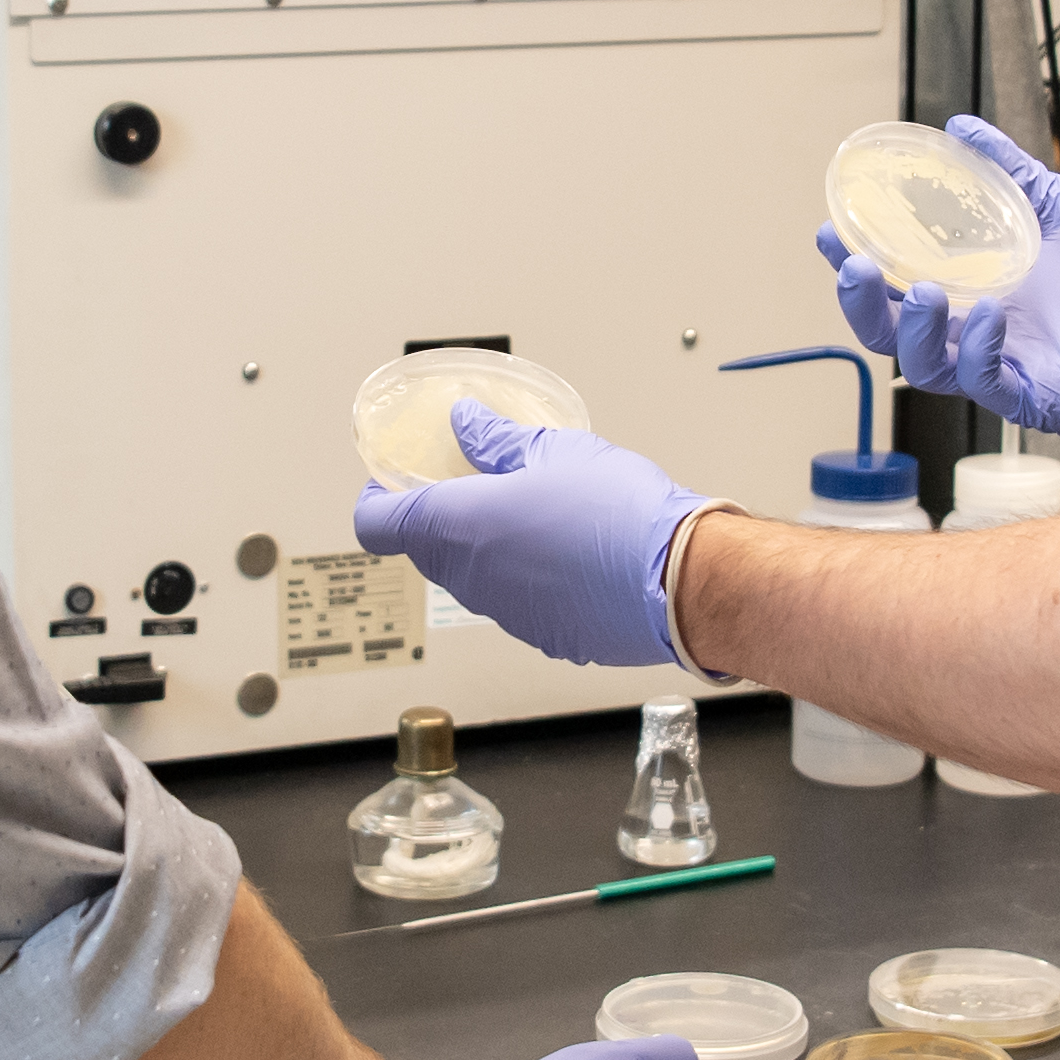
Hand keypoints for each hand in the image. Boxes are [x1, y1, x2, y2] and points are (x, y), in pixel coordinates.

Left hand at [351, 402, 716, 668]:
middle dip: (439, 516)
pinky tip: (568, 553)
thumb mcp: (554, 451)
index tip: (391, 480)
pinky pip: (516, 602)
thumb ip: (496, 440)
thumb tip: (465, 423)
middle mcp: (470, 579)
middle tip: (472, 482)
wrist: (683, 579)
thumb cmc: (619, 513)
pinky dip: (527, 577)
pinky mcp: (543, 636)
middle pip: (426, 550)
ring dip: (486, 548)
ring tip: (532, 513)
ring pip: (472, 577)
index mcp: (458, 526)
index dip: (377, 498)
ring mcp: (505, 614)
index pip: (377, 523)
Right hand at [817, 112, 1059, 446]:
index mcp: (970, 294)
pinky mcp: (1028, 396)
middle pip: (889, 333)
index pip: (894, 285)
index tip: (832, 230)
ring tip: (921, 290)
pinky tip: (986, 314)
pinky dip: (976, 348)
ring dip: (912, 327)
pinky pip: (983, 380)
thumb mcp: (1057, 211)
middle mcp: (974, 335)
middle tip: (854, 266)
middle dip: (860, 304)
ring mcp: (997, 368)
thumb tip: (962, 128)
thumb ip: (1011, 171)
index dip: (857, 264)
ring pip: (924, 365)